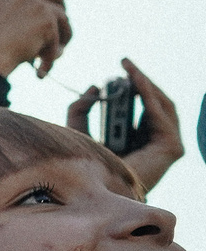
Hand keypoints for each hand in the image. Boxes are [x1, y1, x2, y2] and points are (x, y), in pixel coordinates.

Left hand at [69, 58, 184, 193]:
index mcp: (139, 140)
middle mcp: (155, 143)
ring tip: (130, 69)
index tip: (121, 67)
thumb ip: (82, 108)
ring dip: (146, 85)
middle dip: (141, 81)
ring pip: (162, 107)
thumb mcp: (79, 129)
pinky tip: (136, 83)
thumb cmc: (87, 165)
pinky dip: (149, 97)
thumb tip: (93, 87)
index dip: (135, 86)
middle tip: (125, 63)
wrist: (95, 187)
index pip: (144, 108)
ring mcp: (167, 147)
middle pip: (155, 104)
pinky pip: (162, 116)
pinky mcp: (171, 149)